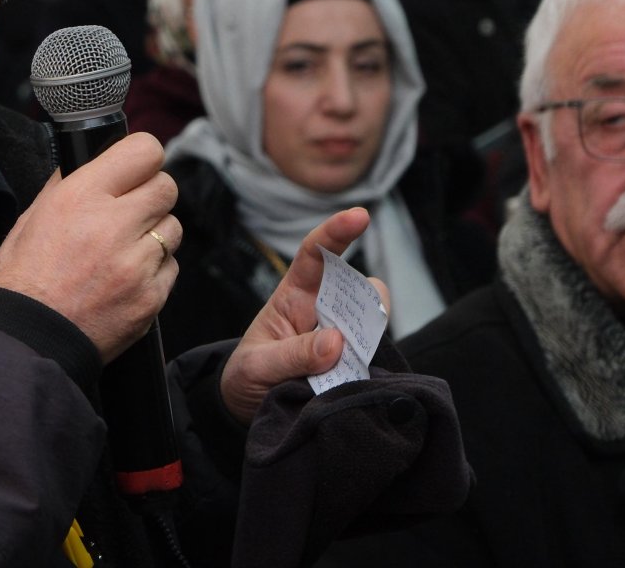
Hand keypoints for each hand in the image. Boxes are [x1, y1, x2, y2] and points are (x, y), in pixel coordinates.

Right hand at [0, 133, 179, 362]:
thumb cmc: (21, 281)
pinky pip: (171, 267)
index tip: (136, 168)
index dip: (142, 158)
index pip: (145, 151)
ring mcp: (137, 264)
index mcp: (80, 198)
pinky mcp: (151, 297)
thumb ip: (65, 186)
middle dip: (150, 195)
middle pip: (167, 187)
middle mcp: (113, 225)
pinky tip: (124, 279)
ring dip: (154, 234)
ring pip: (173, 228)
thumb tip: (91, 162)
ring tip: (123, 250)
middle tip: (129, 212)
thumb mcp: (31, 219)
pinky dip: (154, 270)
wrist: (26, 341)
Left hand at [219, 208, 390, 423]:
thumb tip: (336, 341)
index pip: (314, 255)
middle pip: (359, 289)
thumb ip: (292, 354)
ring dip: (367, 342)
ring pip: (374, 324)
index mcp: (293, 297)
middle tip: (341, 339)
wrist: (248, 409)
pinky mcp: (355, 365)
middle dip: (364, 302)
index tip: (359, 215)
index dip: (335, 233)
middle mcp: (323, 312)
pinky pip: (376, 359)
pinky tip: (353, 385)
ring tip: (335, 372)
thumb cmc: (248, 375)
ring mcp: (343, 338)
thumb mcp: (258, 366)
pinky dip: (373, 370)